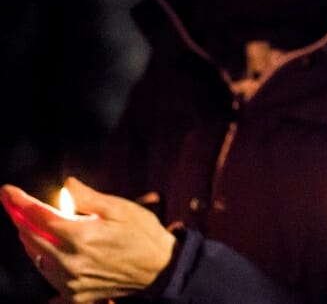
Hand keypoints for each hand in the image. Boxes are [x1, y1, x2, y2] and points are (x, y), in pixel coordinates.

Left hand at [0, 177, 175, 302]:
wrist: (161, 269)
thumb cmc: (143, 234)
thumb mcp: (120, 208)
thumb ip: (88, 197)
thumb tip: (67, 184)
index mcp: (81, 236)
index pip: (38, 215)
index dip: (19, 201)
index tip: (7, 191)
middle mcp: (70, 260)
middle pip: (30, 237)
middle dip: (20, 218)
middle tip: (14, 204)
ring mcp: (70, 280)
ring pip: (35, 257)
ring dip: (29, 238)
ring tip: (28, 225)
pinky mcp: (75, 293)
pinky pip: (47, 275)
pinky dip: (41, 259)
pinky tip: (44, 249)